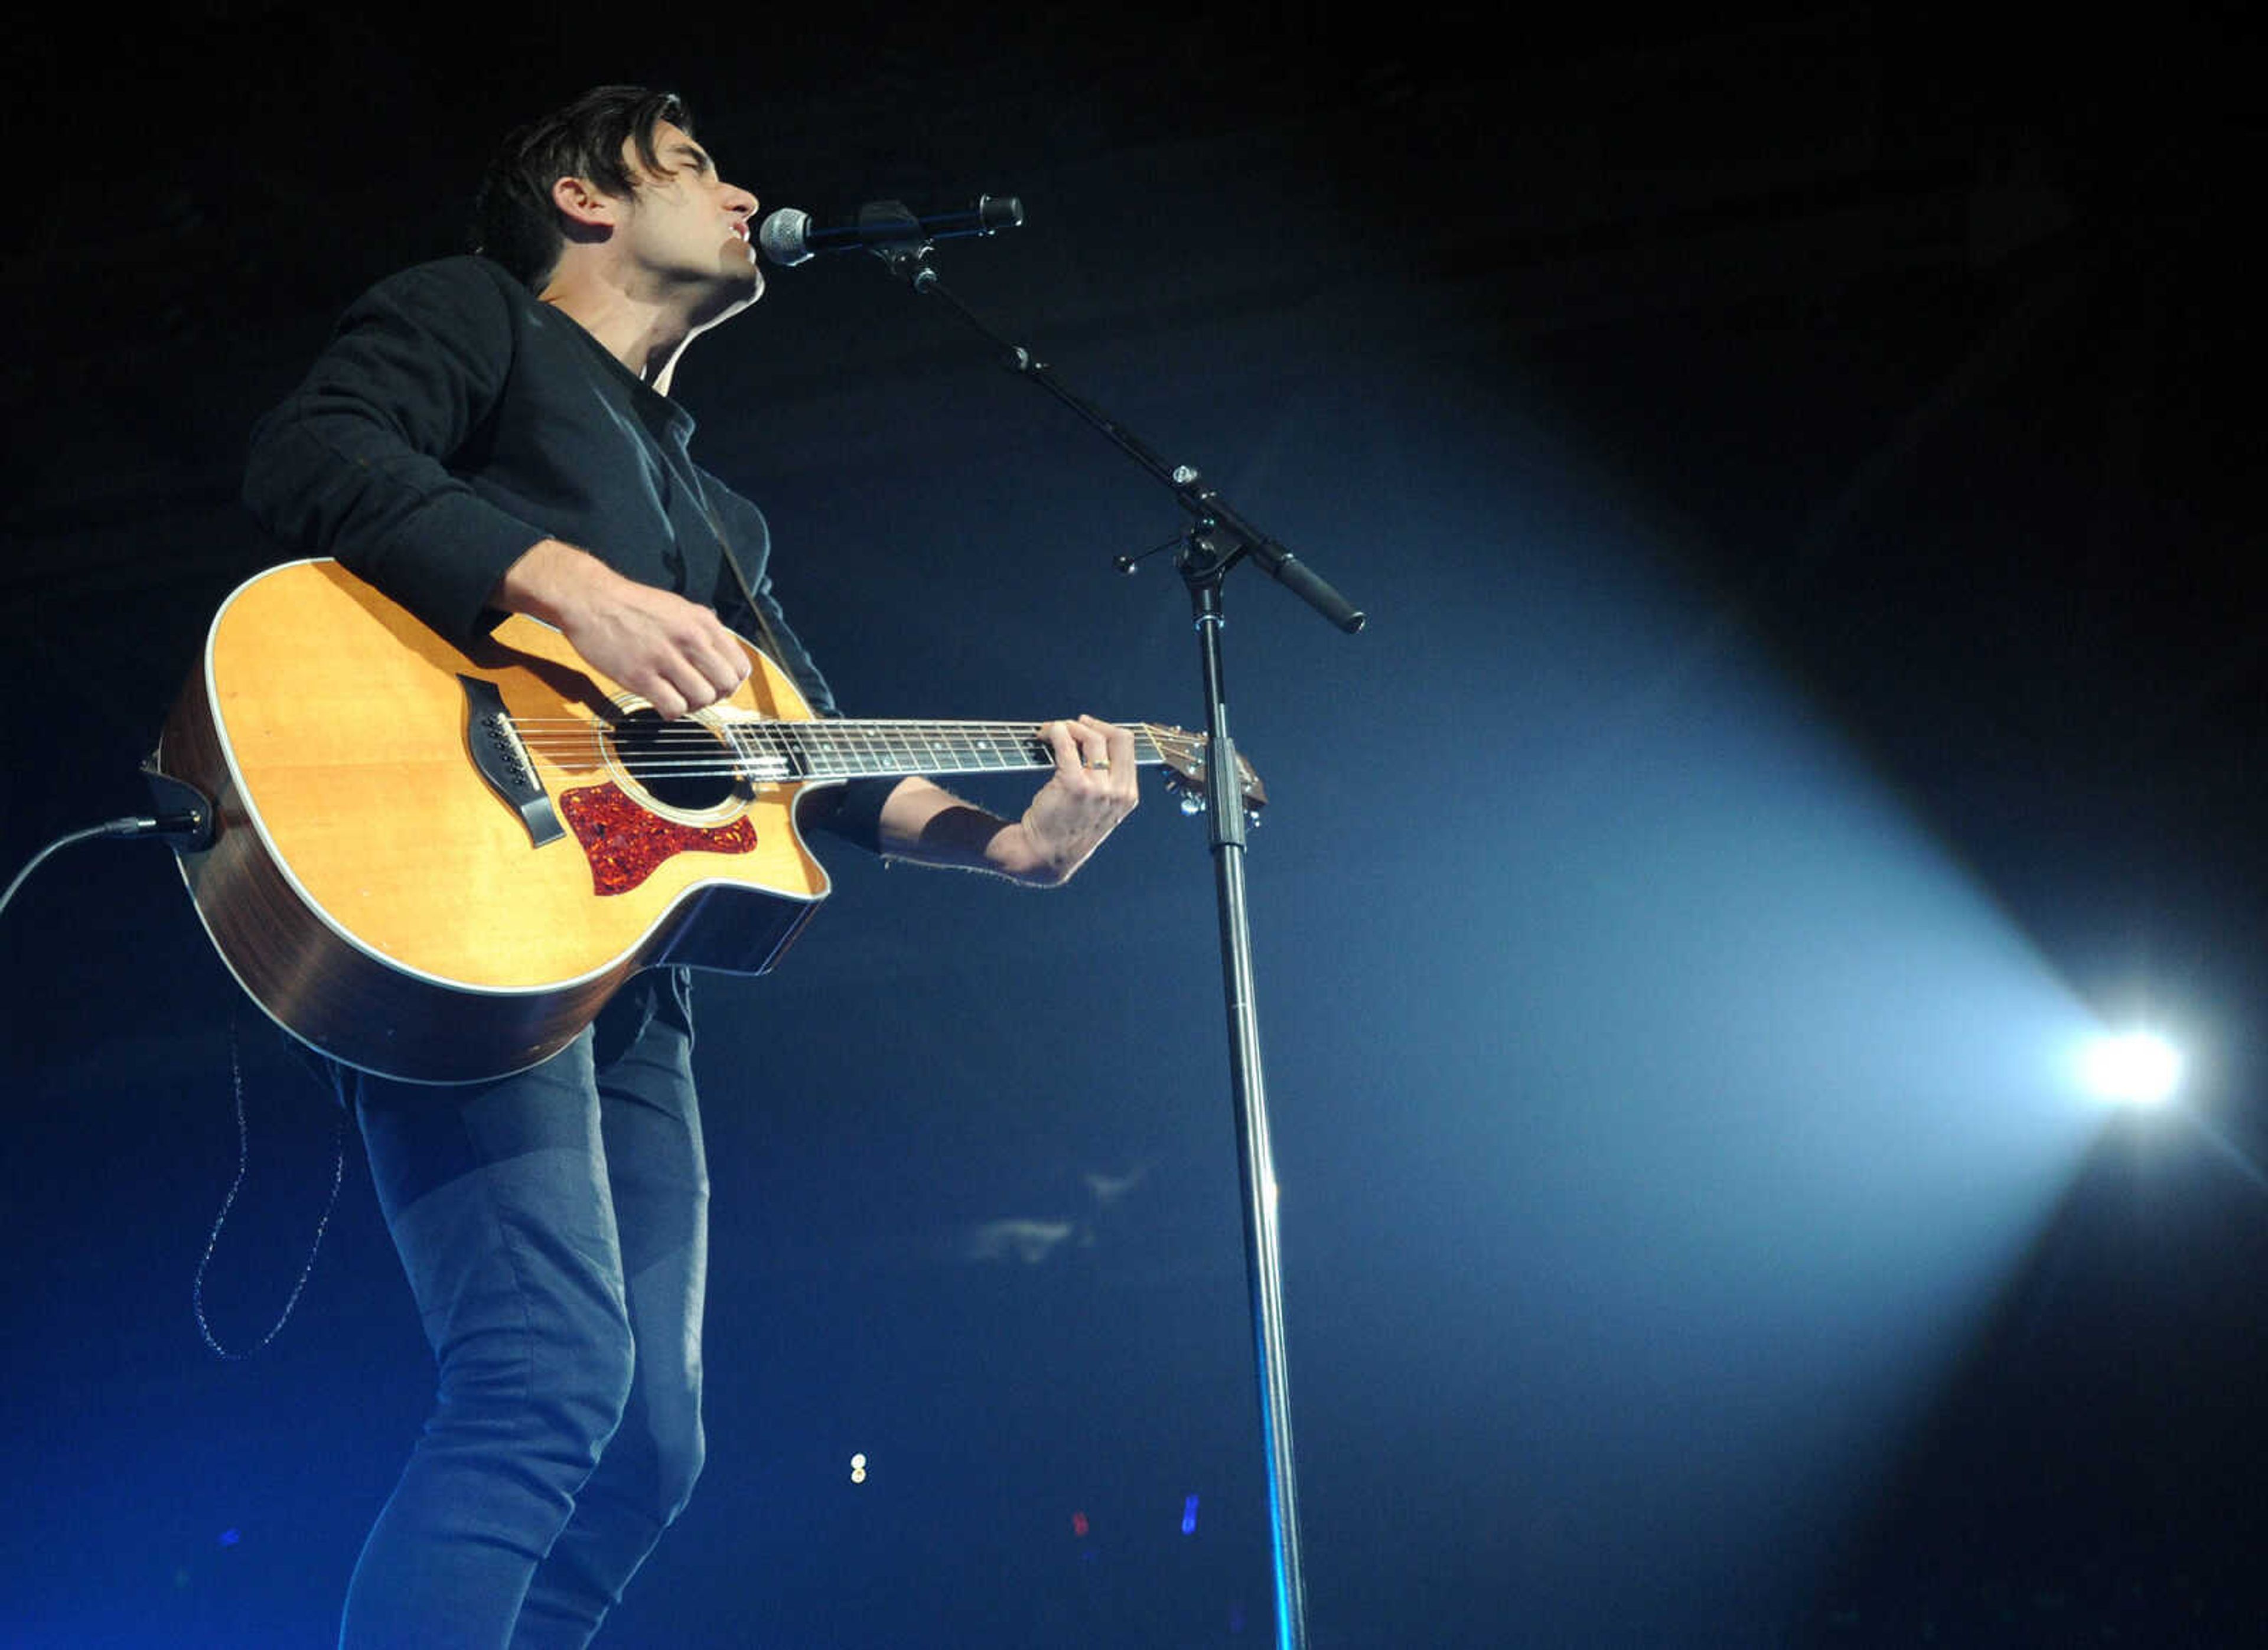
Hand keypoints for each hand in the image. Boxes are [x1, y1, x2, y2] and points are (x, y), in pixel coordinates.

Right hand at [497, 540, 749, 716]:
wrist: (591, 599)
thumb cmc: (633, 606)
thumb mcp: (680, 608)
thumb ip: (704, 632)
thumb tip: (724, 659)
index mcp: (702, 622)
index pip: (740, 666)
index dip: (731, 682)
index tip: (716, 684)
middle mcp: (689, 639)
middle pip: (725, 686)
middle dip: (714, 696)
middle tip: (696, 693)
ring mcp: (665, 657)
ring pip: (702, 699)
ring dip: (692, 705)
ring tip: (676, 695)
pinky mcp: (640, 676)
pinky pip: (673, 708)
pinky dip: (671, 712)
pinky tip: (660, 701)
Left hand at [1001, 715, 1139, 884]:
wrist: (1045, 856)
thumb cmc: (1067, 831)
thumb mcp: (1102, 811)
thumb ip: (1107, 783)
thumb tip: (1093, 743)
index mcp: (1128, 795)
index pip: (1128, 746)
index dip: (1106, 730)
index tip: (1088, 728)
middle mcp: (1117, 791)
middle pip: (1117, 736)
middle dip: (1092, 724)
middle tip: (1071, 726)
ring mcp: (1097, 788)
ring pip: (1092, 737)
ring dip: (1069, 727)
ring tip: (1051, 732)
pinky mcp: (1074, 784)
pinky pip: (1066, 745)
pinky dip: (1055, 732)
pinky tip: (1045, 735)